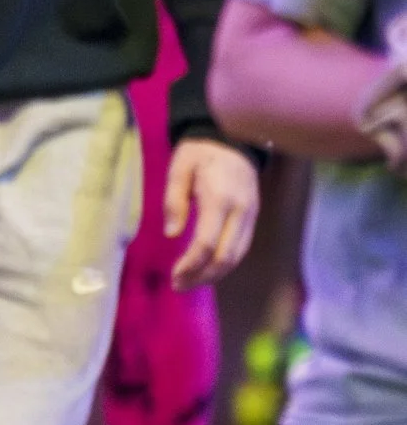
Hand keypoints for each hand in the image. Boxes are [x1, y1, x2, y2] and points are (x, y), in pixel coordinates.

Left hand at [164, 138, 258, 290]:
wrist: (232, 138)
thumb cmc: (200, 153)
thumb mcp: (179, 168)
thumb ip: (174, 200)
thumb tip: (172, 234)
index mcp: (220, 198)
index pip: (207, 243)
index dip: (190, 265)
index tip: (173, 276)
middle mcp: (241, 211)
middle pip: (225, 257)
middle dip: (202, 277)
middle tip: (178, 286)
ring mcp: (250, 215)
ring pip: (236, 256)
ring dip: (214, 275)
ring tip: (189, 283)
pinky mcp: (252, 217)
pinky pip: (240, 248)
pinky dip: (224, 263)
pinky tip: (205, 269)